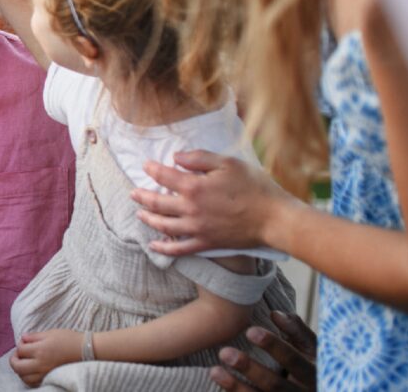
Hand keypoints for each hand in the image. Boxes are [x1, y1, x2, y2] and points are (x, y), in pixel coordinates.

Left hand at [9, 330, 81, 387]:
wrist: (85, 351)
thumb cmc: (68, 339)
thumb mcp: (50, 333)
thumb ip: (34, 336)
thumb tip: (22, 338)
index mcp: (40, 350)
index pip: (20, 350)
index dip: (19, 344)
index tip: (24, 342)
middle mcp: (40, 364)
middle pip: (17, 367)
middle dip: (14, 360)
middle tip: (17, 355)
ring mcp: (45, 374)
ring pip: (24, 378)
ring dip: (20, 371)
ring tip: (23, 363)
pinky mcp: (50, 379)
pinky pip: (33, 383)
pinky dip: (28, 378)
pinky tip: (31, 372)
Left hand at [129, 151, 294, 254]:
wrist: (274, 218)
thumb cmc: (254, 187)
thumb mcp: (228, 163)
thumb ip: (199, 157)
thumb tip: (175, 157)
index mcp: (194, 187)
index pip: (163, 176)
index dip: (151, 170)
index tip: (145, 166)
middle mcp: (190, 209)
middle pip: (157, 203)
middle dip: (142, 196)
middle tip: (133, 192)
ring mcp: (196, 229)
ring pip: (163, 225)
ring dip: (147, 219)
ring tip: (139, 214)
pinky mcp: (205, 243)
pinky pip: (179, 248)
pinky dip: (163, 248)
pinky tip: (153, 246)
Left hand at [210, 312, 316, 390]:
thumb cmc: (310, 364)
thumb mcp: (313, 350)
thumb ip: (297, 331)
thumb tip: (275, 314)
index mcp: (315, 375)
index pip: (294, 360)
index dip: (274, 346)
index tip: (250, 331)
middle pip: (275, 384)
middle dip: (250, 369)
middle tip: (225, 352)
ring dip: (236, 387)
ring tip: (215, 371)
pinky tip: (219, 383)